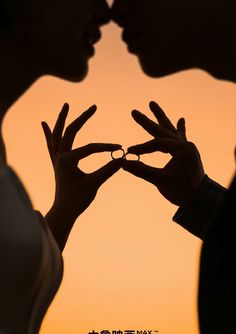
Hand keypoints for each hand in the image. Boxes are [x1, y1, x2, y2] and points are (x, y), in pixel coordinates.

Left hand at [42, 103, 121, 218]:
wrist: (64, 211)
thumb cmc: (78, 199)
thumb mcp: (94, 184)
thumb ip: (108, 170)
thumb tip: (123, 158)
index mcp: (67, 160)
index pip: (90, 148)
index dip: (106, 147)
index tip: (120, 148)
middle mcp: (59, 156)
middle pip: (70, 131)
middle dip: (82, 118)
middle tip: (94, 106)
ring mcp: (56, 159)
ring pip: (57, 134)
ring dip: (61, 119)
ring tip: (66, 105)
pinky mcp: (56, 163)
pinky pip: (50, 145)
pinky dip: (48, 133)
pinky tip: (44, 123)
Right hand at [122, 101, 204, 206]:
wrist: (199, 199)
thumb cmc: (182, 191)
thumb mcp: (161, 181)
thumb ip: (142, 171)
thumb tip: (123, 163)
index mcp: (182, 149)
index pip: (157, 144)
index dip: (142, 148)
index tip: (129, 153)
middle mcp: (185, 144)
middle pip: (163, 130)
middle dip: (147, 121)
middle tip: (134, 112)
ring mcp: (187, 147)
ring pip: (171, 129)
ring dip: (161, 118)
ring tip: (152, 103)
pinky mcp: (187, 152)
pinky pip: (181, 137)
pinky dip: (180, 128)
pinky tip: (181, 119)